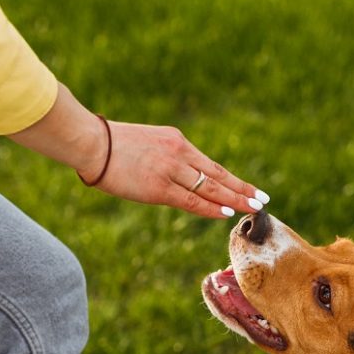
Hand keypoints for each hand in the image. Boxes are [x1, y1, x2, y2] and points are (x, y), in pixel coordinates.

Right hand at [90, 119, 268, 217]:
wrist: (90, 142)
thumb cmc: (111, 146)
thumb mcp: (148, 146)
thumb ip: (167, 160)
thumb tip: (180, 180)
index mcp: (177, 141)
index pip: (212, 165)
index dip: (234, 180)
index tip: (251, 189)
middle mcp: (179, 153)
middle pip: (218, 175)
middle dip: (242, 189)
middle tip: (263, 200)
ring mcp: (171, 170)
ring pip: (211, 188)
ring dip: (234, 199)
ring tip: (254, 208)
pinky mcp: (160, 187)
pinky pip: (192, 200)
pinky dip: (211, 207)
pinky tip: (227, 213)